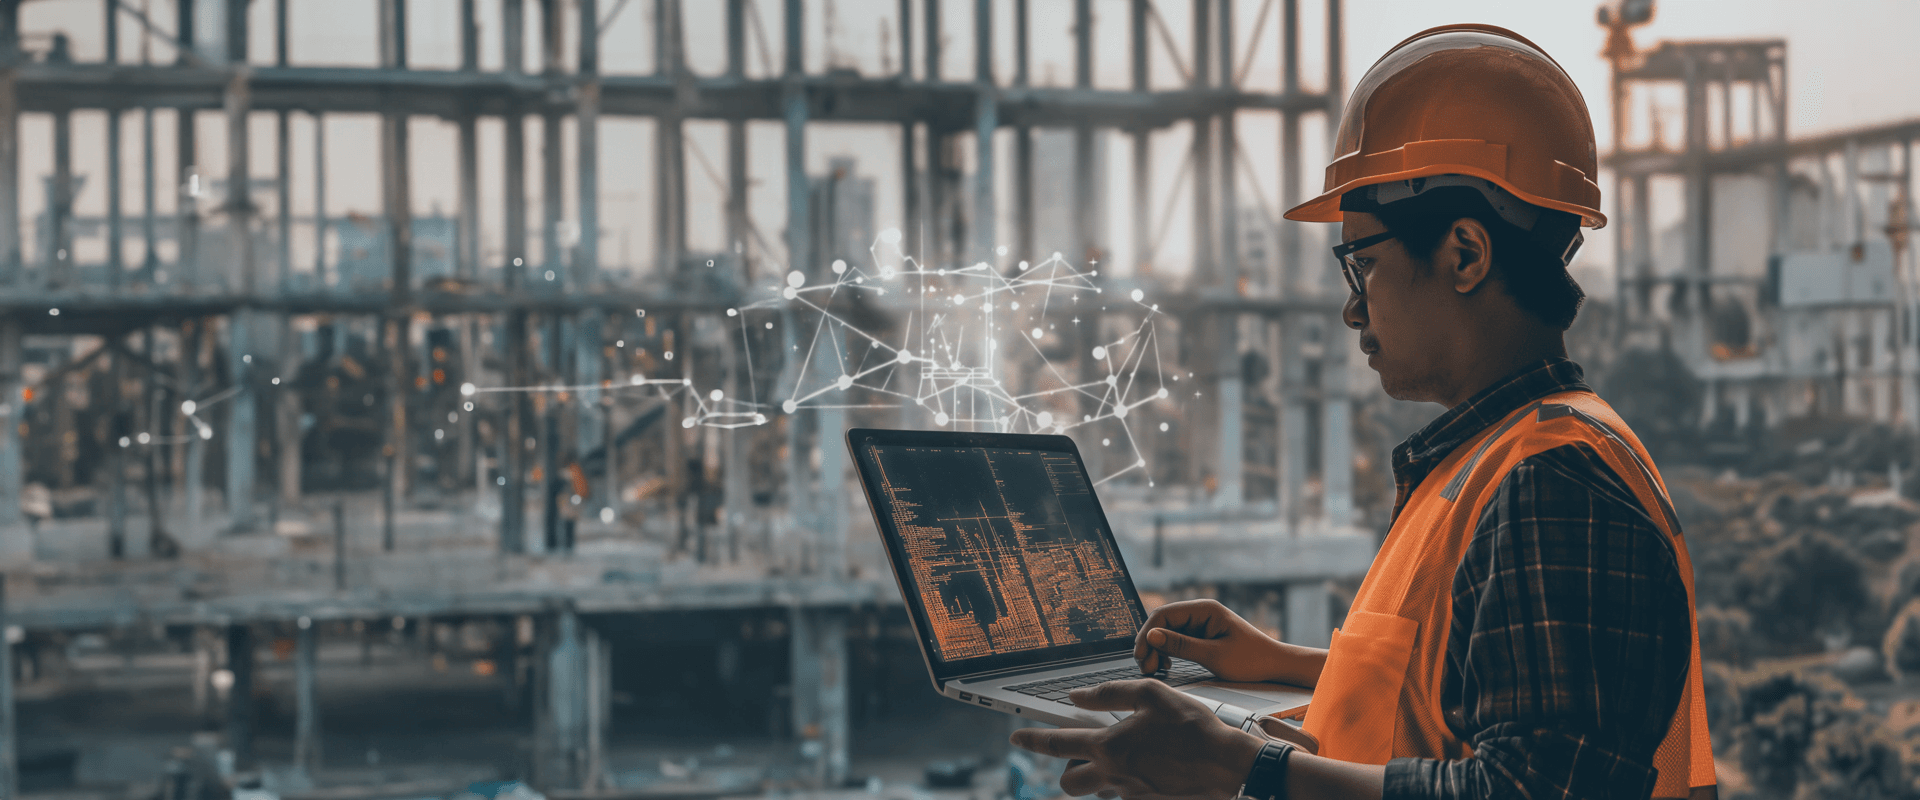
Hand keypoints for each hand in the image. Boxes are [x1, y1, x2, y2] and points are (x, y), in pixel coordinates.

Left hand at [1010, 679, 1265, 799]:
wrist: (1229, 767)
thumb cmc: (1195, 728)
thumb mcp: (1153, 695)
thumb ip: (1110, 693)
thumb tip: (1077, 696)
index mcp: (1110, 746)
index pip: (1057, 744)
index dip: (1032, 740)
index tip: (1017, 737)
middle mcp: (1114, 776)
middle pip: (1068, 782)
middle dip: (1067, 769)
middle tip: (1084, 753)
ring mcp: (1130, 795)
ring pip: (1097, 792)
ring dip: (1100, 777)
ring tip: (1126, 756)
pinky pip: (1125, 795)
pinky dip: (1130, 783)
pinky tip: (1151, 767)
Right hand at [1133, 599, 1293, 682]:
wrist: (1275, 666)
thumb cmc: (1251, 660)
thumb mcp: (1214, 656)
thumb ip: (1181, 646)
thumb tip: (1151, 636)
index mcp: (1204, 609)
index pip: (1163, 615)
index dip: (1147, 634)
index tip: (1140, 656)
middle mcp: (1200, 613)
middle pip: (1162, 623)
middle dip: (1150, 645)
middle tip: (1146, 668)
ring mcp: (1200, 624)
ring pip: (1167, 633)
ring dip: (1156, 650)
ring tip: (1154, 669)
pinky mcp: (1201, 636)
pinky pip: (1177, 641)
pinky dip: (1167, 653)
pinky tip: (1166, 666)